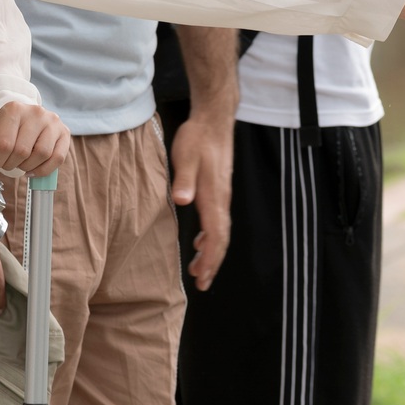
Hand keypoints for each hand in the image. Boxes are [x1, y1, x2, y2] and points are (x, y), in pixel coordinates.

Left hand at [0, 102, 70, 176]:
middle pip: (22, 151)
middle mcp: (35, 112)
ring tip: (20, 163)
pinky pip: (57, 158)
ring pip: (41, 154)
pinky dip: (44, 169)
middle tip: (6, 163)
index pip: (4, 144)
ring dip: (27, 167)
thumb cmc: (2, 132)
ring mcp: (52, 121)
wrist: (22, 118)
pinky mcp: (64, 131)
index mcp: (13, 109)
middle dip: (10, 165)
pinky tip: (33, 168)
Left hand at [169, 114, 233, 290]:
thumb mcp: (186, 156)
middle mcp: (221, 199)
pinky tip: (199, 241)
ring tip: (197, 270)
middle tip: (201, 284)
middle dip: (212, 263)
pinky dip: (210, 237)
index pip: (216, 235)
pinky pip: (217, 220)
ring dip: (210, 252)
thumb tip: (182, 201)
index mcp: (213, 196)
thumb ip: (184, 180)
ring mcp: (221, 195)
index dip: (210, 259)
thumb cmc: (198, 138)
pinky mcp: (218, 190)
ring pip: (220, 231)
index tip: (202, 278)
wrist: (214, 120)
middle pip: (221, 238)